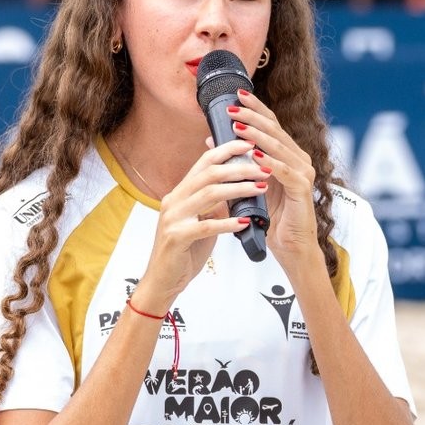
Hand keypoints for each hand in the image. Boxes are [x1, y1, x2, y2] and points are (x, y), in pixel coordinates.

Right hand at [138, 138, 262, 309]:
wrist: (162, 281)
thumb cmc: (184, 251)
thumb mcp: (200, 220)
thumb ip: (213, 204)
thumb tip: (236, 188)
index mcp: (180, 193)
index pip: (204, 162)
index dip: (227, 150)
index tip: (249, 143)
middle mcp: (174, 201)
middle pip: (209, 173)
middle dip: (238, 167)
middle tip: (263, 167)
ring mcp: (173, 218)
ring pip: (209, 194)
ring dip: (238, 189)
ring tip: (261, 188)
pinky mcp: (176, 238)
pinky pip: (205, 226)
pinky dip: (227, 223)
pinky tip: (245, 221)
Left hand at [222, 88, 320, 261]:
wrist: (291, 247)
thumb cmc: (272, 216)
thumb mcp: (248, 183)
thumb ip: (236, 160)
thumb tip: (212, 139)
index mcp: (287, 154)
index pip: (270, 124)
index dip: (255, 109)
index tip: (238, 95)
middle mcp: (299, 159)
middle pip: (275, 130)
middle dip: (252, 117)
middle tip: (233, 108)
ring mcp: (303, 173)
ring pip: (279, 147)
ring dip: (257, 136)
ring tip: (238, 127)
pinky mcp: (303, 189)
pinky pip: (285, 172)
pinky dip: (270, 162)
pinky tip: (255, 156)